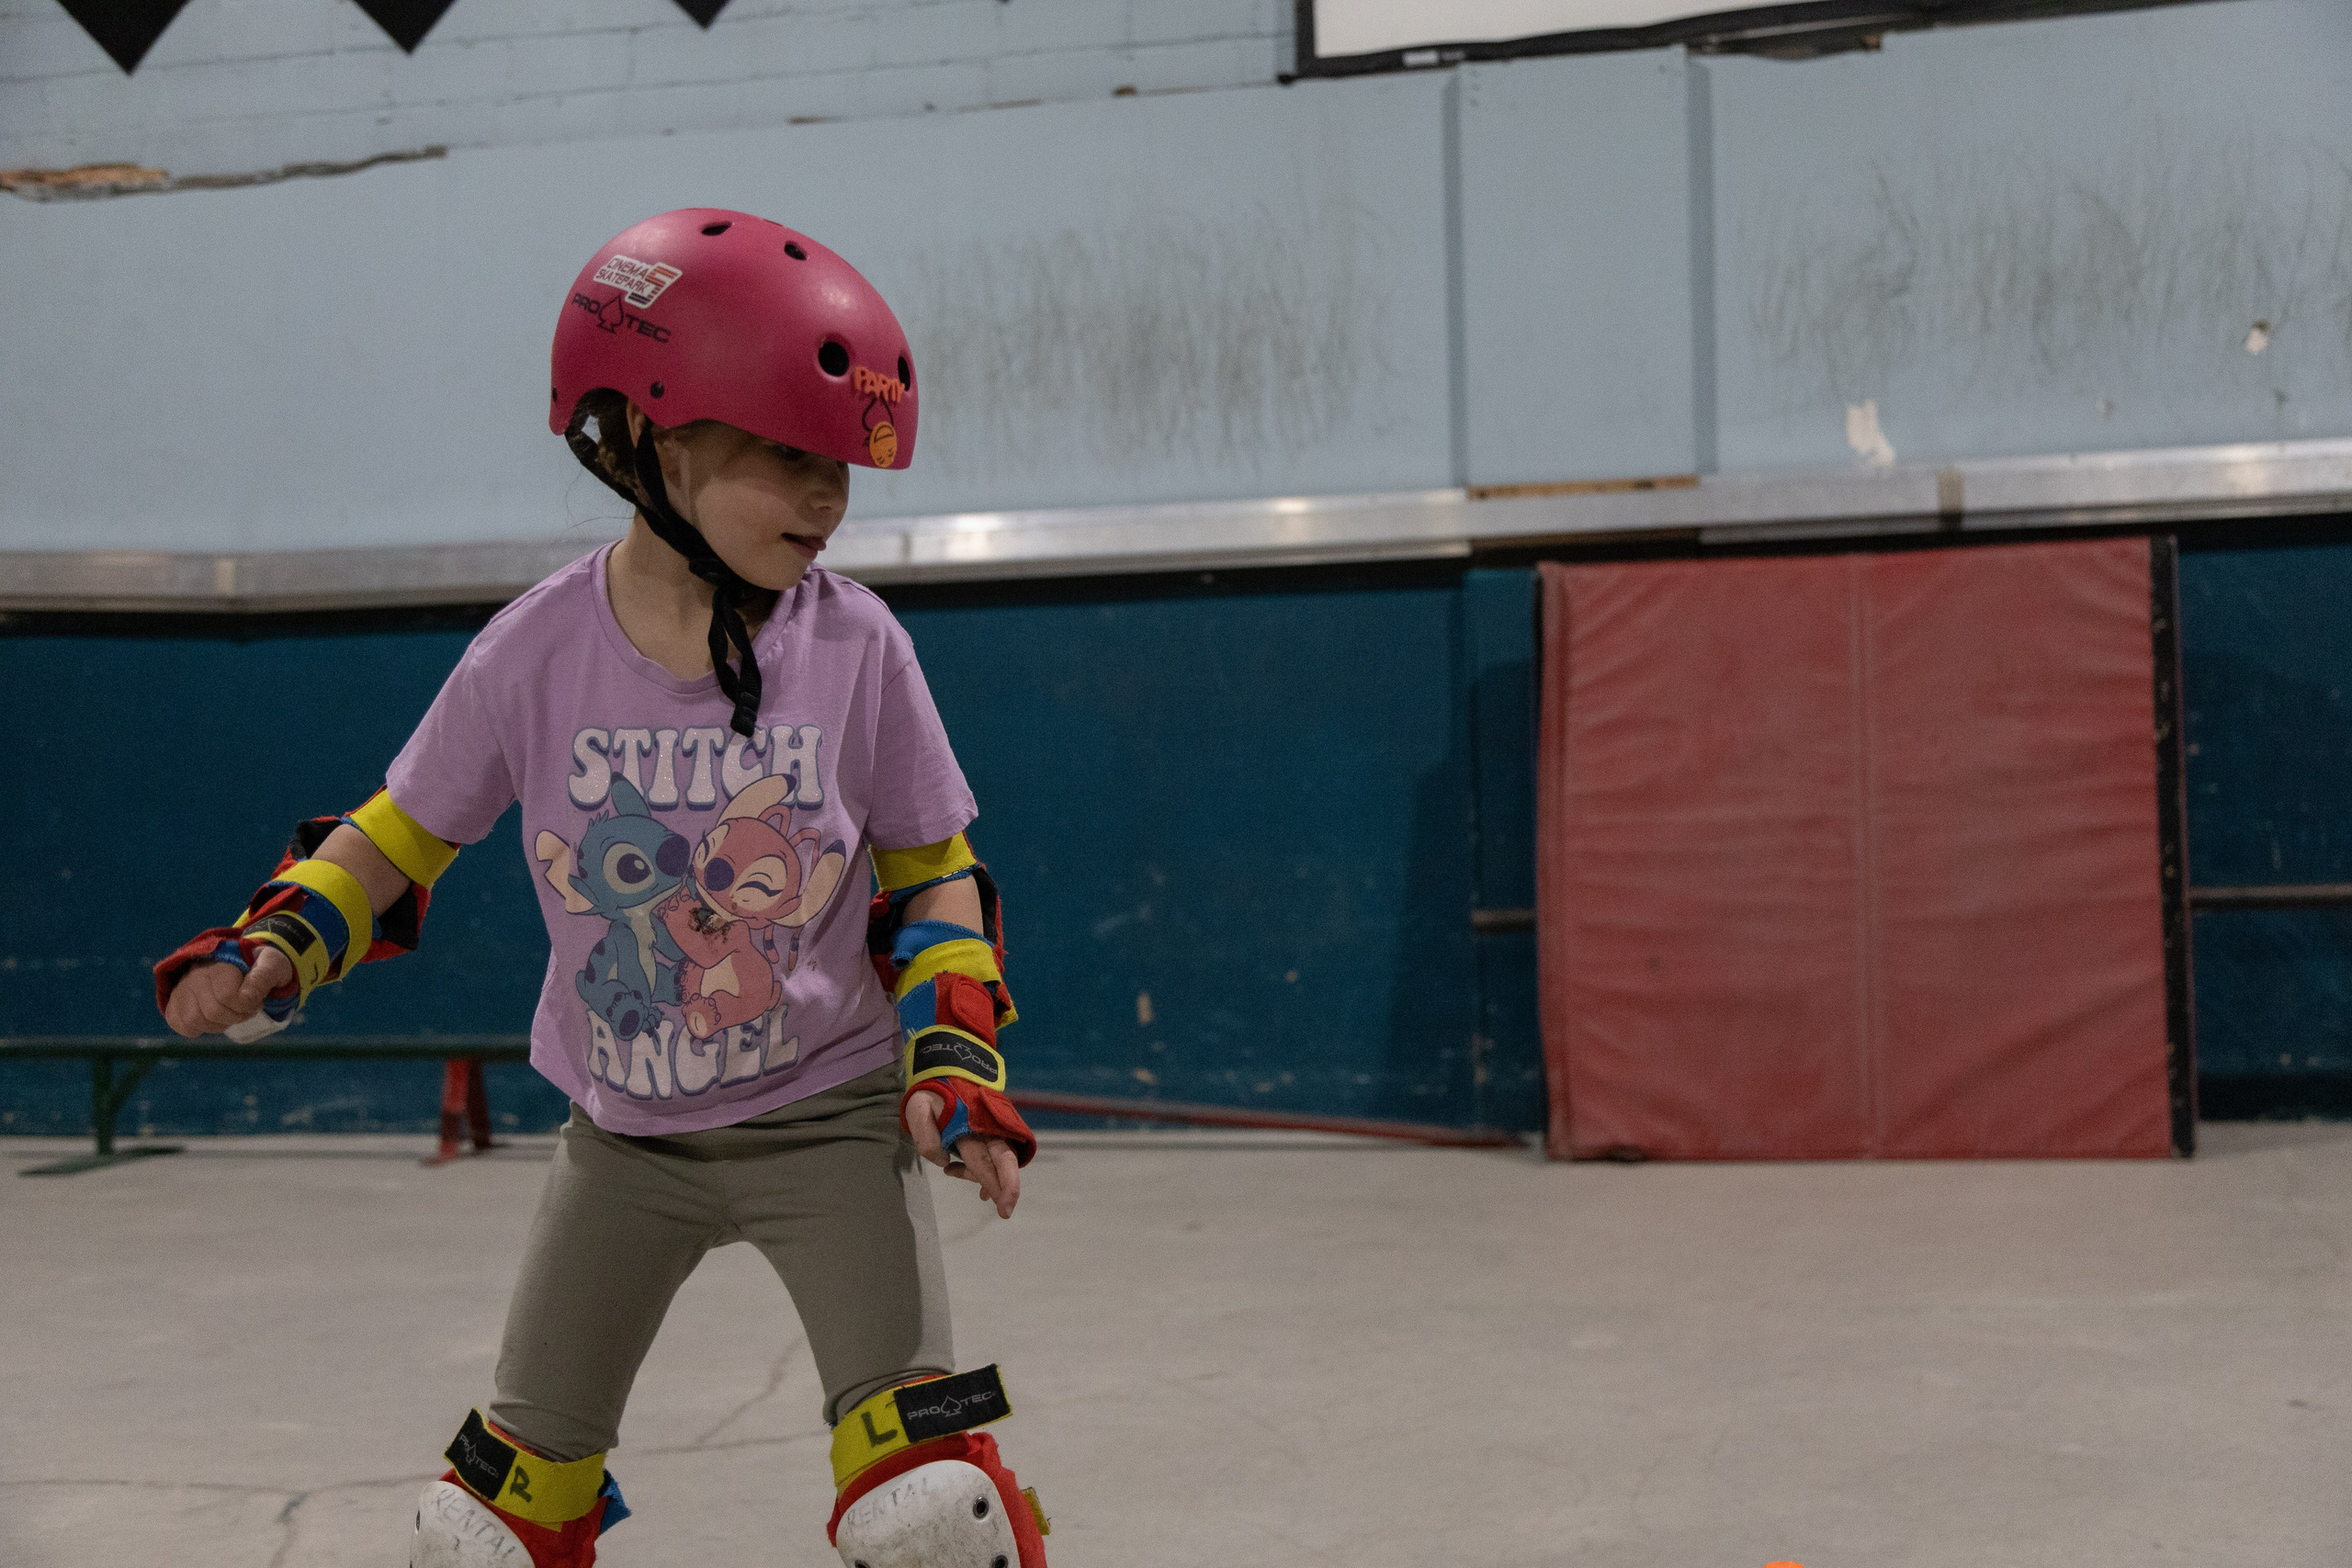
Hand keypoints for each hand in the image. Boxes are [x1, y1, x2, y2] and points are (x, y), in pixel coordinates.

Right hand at [164, 947, 292, 1037]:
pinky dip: (196, 1028)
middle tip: (244, 1011)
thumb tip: (246, 997)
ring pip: (194, 1020)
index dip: (246, 1007)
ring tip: (228, 1015)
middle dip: (235, 1017)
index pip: (227, 996)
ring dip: (216, 1025)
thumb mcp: (272, 965)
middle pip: (212, 1012)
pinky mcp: (175, 1000)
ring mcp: (183, 986)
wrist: (246, 963)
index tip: (256, 1002)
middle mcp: (196, 973)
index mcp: (221, 962)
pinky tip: (210, 1020)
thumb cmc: (261, 967)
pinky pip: (178, 1023)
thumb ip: (263, 977)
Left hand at [905, 1087, 1021, 1219]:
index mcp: (972, 1125)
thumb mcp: (917, 1109)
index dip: (997, 1184)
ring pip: (997, 1159)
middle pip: (1003, 1160)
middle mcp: (988, 1127)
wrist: (946, 1067)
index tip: (1002, 1207)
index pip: (987, 1161)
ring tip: (972, 1187)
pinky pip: (993, 1152)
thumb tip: (946, 1162)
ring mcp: (991, 1127)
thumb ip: (926, 1137)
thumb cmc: (930, 1092)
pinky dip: (985, 1169)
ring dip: (988, 1178)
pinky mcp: (990, 1128)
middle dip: (1007, 1188)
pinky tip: (971, 1179)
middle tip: (1005, 1212)